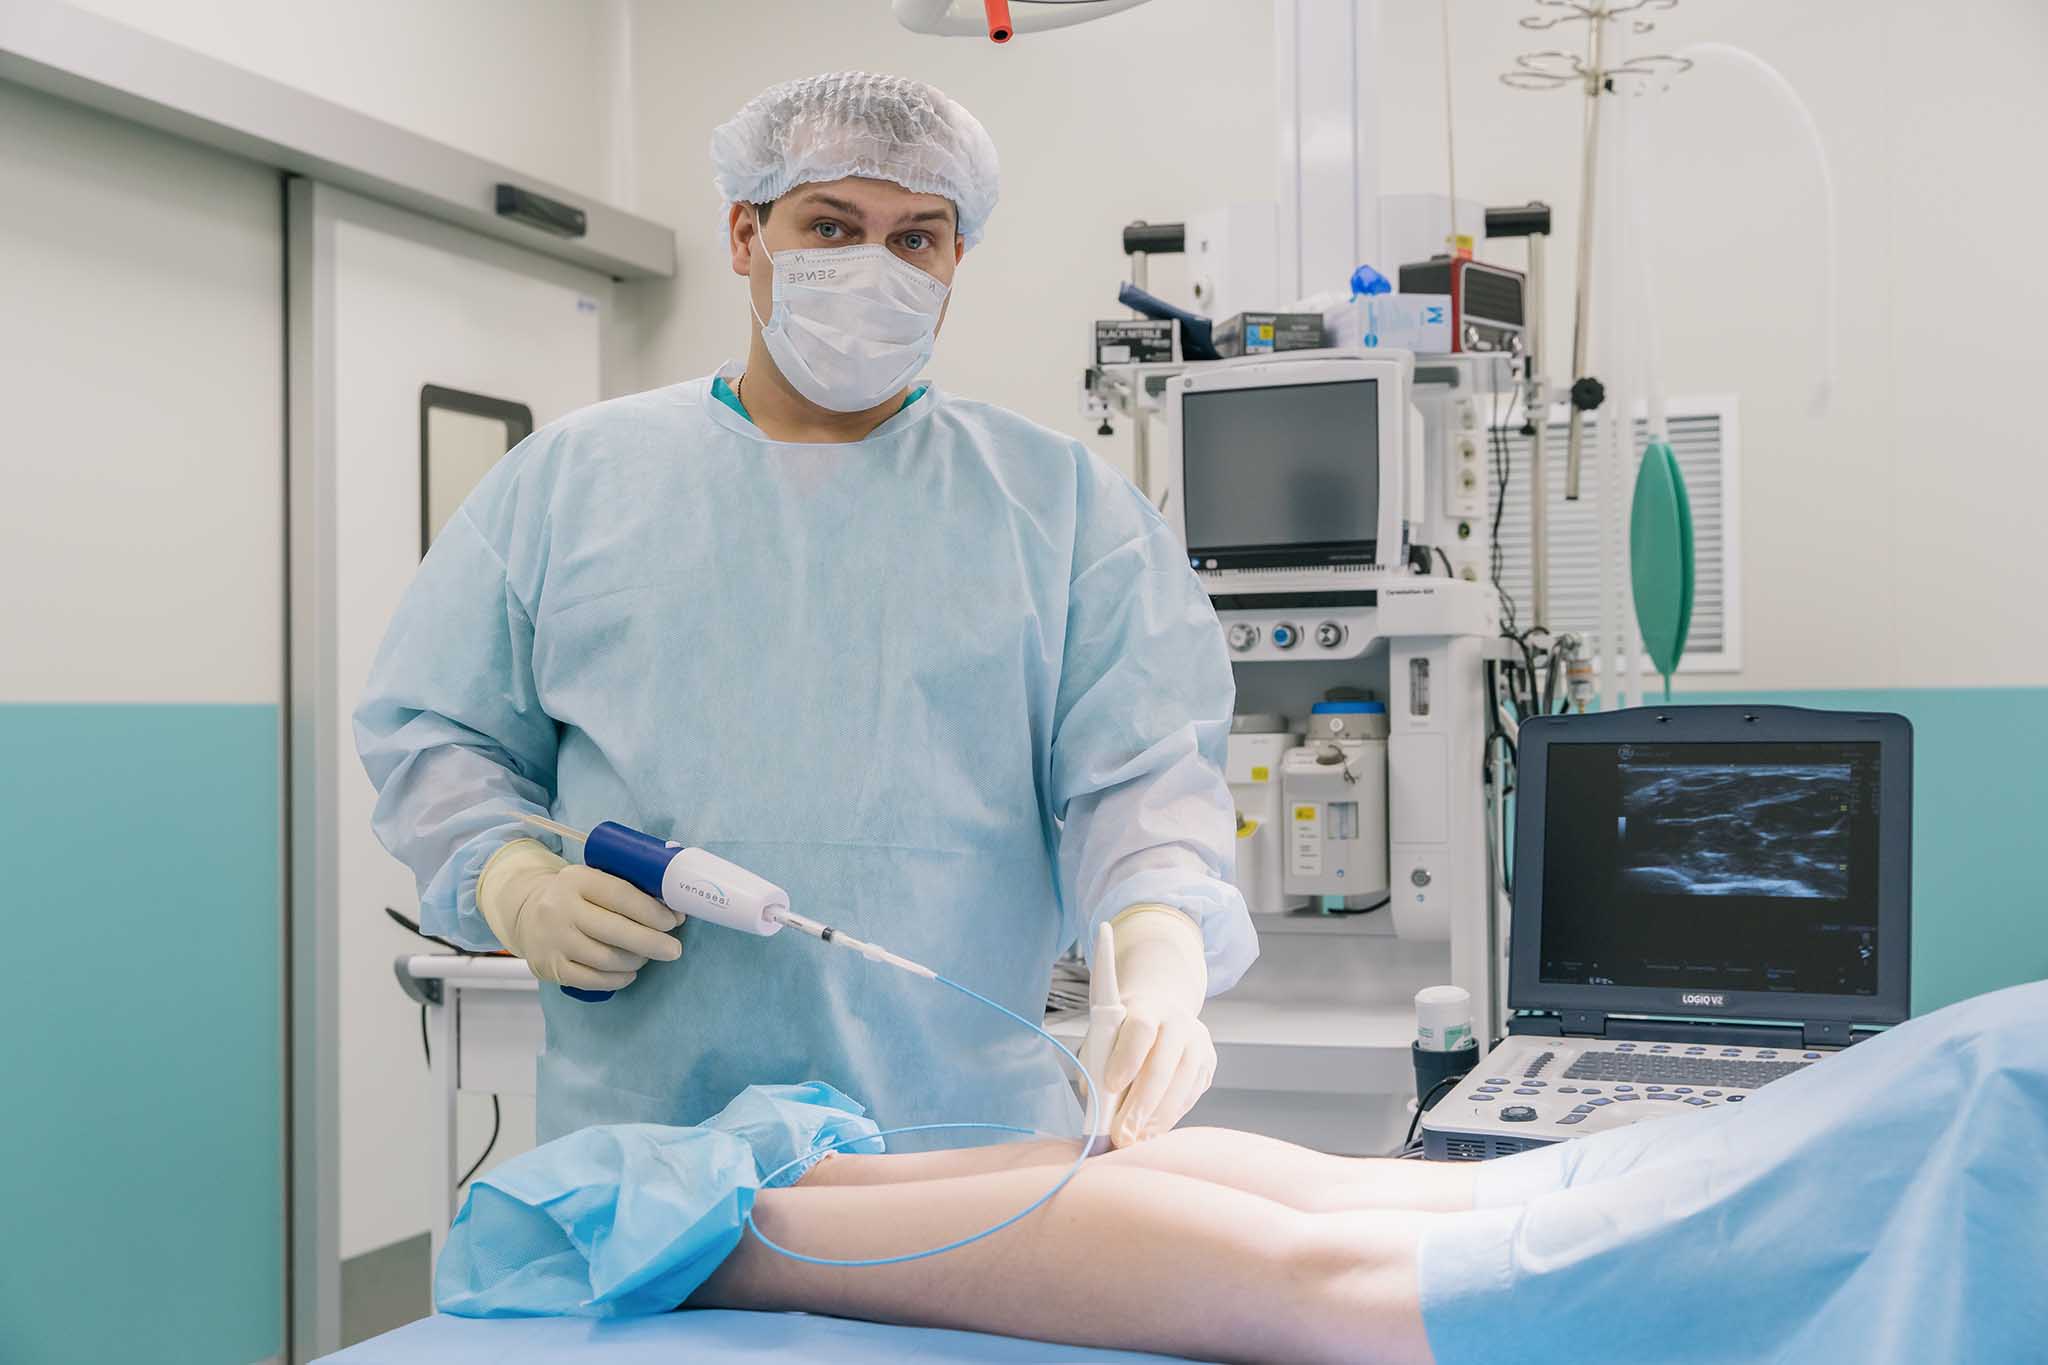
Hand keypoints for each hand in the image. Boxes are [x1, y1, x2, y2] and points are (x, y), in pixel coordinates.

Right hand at [478, 839, 682, 991]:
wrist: (526, 912)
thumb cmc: (576, 897)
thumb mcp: (595, 881)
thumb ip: (629, 890)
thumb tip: (674, 910)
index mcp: (577, 879)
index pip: (621, 895)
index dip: (652, 911)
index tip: (673, 921)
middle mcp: (560, 908)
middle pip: (615, 930)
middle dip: (652, 942)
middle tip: (674, 950)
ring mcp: (552, 939)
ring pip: (606, 958)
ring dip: (635, 960)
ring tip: (646, 957)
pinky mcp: (549, 966)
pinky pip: (591, 979)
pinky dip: (616, 979)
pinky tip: (628, 972)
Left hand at [1080, 909, 1215, 1147]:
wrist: (1161, 1011)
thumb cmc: (1125, 1030)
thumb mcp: (1105, 1036)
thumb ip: (1097, 1063)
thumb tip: (1097, 1102)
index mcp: (1147, 1009)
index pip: (1141, 1032)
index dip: (1127, 1060)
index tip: (1110, 1087)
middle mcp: (1178, 1023)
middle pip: (1162, 1067)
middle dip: (1140, 1106)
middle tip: (1121, 1134)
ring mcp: (1198, 1044)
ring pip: (1181, 1086)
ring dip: (1156, 1119)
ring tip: (1135, 1139)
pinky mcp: (1208, 1064)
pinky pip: (1190, 1097)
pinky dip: (1169, 1118)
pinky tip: (1152, 1131)